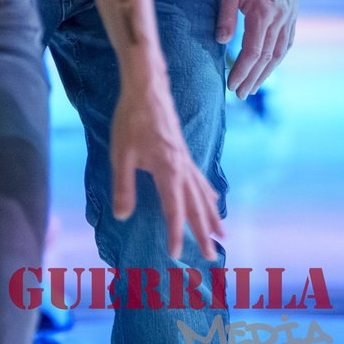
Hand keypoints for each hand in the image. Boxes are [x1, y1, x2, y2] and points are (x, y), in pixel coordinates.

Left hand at [108, 66, 224, 266]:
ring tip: (222, 233)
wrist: (146, 87)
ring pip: (203, 193)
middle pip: (196, 206)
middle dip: (204, 232)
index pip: (173, 211)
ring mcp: (185, 159)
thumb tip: (122, 216)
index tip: (176, 255)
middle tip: (213, 256)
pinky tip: (213, 198)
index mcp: (167, 171)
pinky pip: (200, 178)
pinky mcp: (183, 151)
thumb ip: (123, 186)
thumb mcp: (121, 154)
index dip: (175, 234)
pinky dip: (208, 193)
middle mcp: (181, 168)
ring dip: (212, 215)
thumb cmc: (130, 119)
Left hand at [217, 0, 298, 98]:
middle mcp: (279, 18)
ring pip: (280, 52)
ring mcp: (289, 15)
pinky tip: (271, 64)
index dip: (242, 71)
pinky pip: (288, 41)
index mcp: (262, 12)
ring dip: (268, 72)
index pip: (252, 51)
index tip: (232, 85)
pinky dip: (279, 57)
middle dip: (253, 78)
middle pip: (267, 57)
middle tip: (241, 94)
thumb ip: (225, 15)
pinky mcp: (292, 12)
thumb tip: (221, 42)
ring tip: (255, 85)